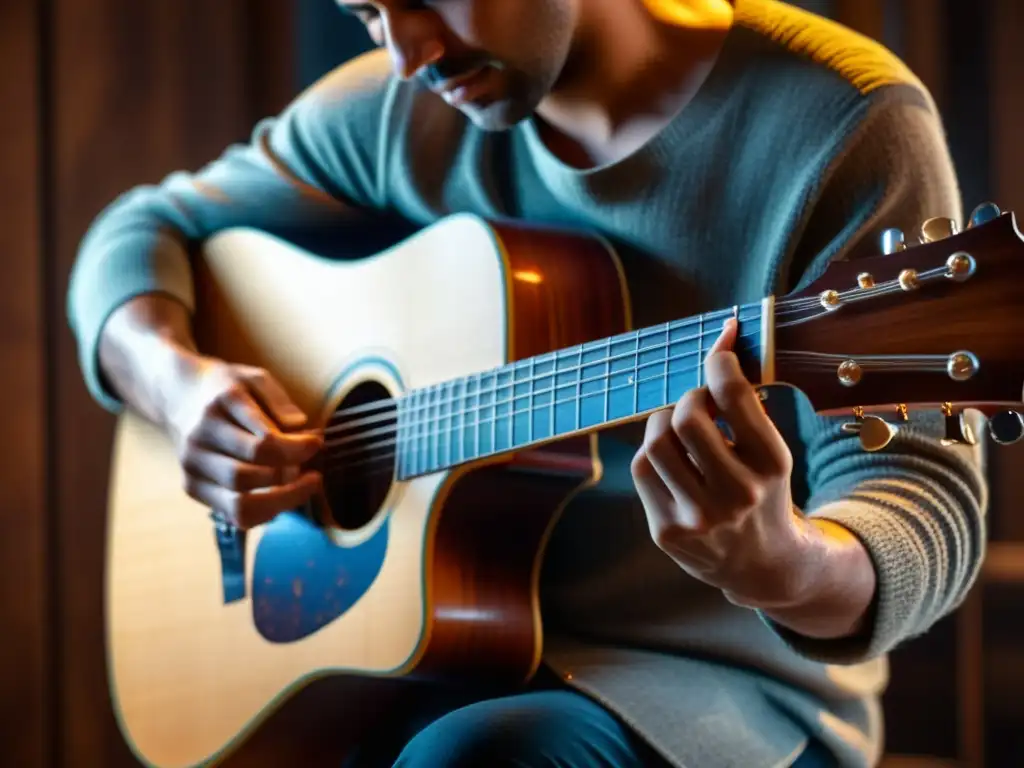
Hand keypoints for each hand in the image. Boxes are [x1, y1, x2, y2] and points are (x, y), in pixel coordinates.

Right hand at [160, 352, 322, 529]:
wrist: (178, 394)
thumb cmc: (227, 388)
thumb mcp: (254, 378)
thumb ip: (279, 400)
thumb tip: (301, 427)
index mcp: (218, 407)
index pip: (262, 443)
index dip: (297, 451)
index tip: (317, 445)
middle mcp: (199, 439)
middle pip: (248, 476)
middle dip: (291, 481)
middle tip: (314, 473)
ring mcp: (192, 467)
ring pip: (239, 503)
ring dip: (281, 501)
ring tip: (304, 486)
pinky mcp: (192, 487)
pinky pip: (233, 514)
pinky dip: (264, 512)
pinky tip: (282, 498)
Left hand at [630, 318, 815, 609]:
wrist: (762, 563)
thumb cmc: (762, 491)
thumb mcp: (770, 453)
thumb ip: (745, 405)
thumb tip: (723, 336)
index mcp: (772, 466)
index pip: (735, 397)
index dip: (720, 362)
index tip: (719, 354)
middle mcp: (737, 494)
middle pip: (688, 417)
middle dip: (690, 397)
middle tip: (698, 401)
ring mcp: (699, 518)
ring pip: (656, 442)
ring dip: (664, 422)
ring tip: (680, 429)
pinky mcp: (667, 532)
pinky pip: (642, 469)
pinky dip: (652, 453)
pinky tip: (672, 460)